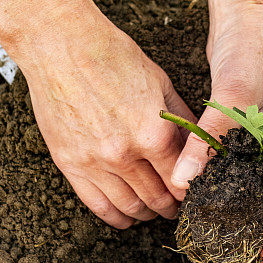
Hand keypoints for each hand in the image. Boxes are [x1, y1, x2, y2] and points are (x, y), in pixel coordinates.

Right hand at [0, 0, 193, 227]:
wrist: (61, 45)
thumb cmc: (113, 56)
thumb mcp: (161, 84)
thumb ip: (182, 121)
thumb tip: (201, 148)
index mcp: (153, 133)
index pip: (182, 180)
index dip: (193, 192)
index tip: (197, 194)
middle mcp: (124, 154)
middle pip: (157, 198)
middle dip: (172, 207)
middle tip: (178, 206)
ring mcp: (94, 162)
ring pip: (129, 206)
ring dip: (147, 214)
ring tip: (155, 209)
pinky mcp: (69, 163)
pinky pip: (96, 204)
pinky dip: (117, 216)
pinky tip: (127, 215)